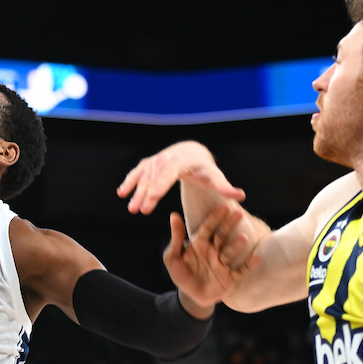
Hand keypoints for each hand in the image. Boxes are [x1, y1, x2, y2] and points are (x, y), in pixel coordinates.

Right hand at [118, 141, 244, 214]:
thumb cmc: (205, 170)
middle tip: (139, 210)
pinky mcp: (149, 162)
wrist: (193, 153)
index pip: (169, 173)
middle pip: (154, 176)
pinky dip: (129, 181)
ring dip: (135, 191)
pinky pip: (137, 172)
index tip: (152, 198)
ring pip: (144, 175)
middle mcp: (167, 157)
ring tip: (131, 209)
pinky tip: (121, 193)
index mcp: (183, 161)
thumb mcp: (215, 177)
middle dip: (145, 193)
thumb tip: (241, 196)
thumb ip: (225, 188)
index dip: (159, 186)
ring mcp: (156, 159)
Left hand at [164, 204, 259, 309]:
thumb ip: (176, 238)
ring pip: (230, 252)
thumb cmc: (181, 274)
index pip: (208, 227)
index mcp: (200, 244)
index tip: (224, 206)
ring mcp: (223, 263)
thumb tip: (174, 215)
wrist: (191, 297)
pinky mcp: (230, 277)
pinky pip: (241, 270)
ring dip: (237, 245)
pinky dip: (249, 265)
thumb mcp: (173, 257)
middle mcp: (213, 251)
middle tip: (239, 213)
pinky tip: (257, 257)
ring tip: (243, 237)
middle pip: (222, 236)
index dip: (215, 218)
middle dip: (229, 225)